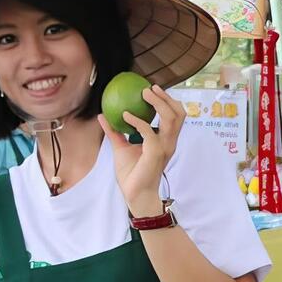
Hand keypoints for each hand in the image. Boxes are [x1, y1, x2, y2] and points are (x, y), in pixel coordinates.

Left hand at [97, 85, 185, 215]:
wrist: (135, 194)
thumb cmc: (131, 173)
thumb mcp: (121, 147)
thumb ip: (115, 132)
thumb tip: (102, 116)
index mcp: (165, 140)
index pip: (175, 116)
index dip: (168, 101)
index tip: (153, 89)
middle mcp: (169, 142)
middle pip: (178, 114)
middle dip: (167, 98)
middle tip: (150, 88)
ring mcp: (165, 147)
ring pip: (170, 118)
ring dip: (158, 103)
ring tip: (143, 94)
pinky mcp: (156, 153)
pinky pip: (148, 131)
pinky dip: (137, 121)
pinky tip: (124, 115)